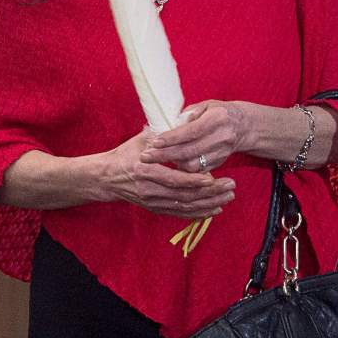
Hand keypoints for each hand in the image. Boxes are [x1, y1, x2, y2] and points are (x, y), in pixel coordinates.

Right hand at [100, 130, 234, 218]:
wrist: (107, 177)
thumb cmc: (126, 154)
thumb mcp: (142, 140)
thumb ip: (164, 135)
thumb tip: (186, 123)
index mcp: (146, 171)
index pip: (174, 179)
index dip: (194, 180)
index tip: (213, 176)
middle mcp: (149, 190)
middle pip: (184, 196)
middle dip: (210, 192)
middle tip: (230, 186)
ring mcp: (152, 202)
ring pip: (185, 207)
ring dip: (209, 204)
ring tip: (228, 197)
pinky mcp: (155, 209)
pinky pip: (180, 214)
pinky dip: (198, 213)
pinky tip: (214, 209)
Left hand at [139, 100, 247, 173]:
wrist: (244, 126)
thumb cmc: (219, 112)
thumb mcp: (206, 105)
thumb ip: (188, 114)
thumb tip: (167, 124)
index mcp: (218, 119)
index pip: (191, 131)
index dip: (171, 138)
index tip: (153, 142)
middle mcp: (222, 137)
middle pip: (189, 151)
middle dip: (165, 155)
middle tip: (145, 157)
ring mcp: (222, 153)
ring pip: (193, 165)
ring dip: (172, 164)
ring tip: (156, 160)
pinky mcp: (220, 164)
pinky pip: (198, 171)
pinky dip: (182, 170)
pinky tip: (169, 165)